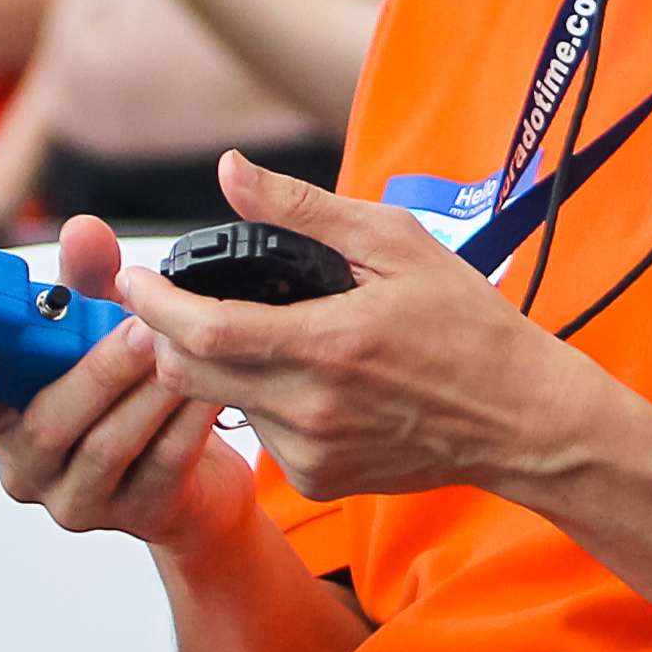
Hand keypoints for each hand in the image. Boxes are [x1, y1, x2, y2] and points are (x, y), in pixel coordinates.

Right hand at [0, 221, 260, 556]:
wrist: (193, 471)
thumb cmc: (125, 388)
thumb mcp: (96, 329)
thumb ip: (84, 281)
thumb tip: (85, 231)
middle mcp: (25, 463)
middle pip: (43, 425)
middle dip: (95, 372)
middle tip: (141, 328)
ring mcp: (76, 499)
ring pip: (104, 447)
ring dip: (145, 393)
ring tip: (180, 349)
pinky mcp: (135, 516)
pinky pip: (160, 465)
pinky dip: (186, 421)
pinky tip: (211, 388)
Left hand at [111, 154, 620, 504]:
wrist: (521, 419)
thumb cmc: (467, 324)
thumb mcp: (396, 243)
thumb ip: (304, 209)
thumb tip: (230, 171)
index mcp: (330, 344)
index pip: (204, 332)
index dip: (153, 304)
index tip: (131, 278)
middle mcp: (312, 408)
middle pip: (189, 375)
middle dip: (164, 335)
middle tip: (168, 300)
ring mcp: (312, 452)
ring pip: (220, 402)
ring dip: (213, 365)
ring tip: (254, 330)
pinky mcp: (319, 479)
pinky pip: (260, 431)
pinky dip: (259, 397)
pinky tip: (302, 374)